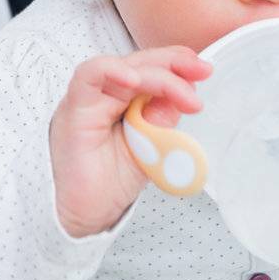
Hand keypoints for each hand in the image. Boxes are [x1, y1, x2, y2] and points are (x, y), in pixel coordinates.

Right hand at [49, 48, 210, 238]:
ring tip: (183, 92)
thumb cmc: (110, 184)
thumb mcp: (151, 149)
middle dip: (173, 63)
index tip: (204, 71)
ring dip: (155, 74)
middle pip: (139, 64)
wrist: (85, 215)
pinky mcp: (74, 109)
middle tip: (201, 72)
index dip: (177, 65)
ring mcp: (88, 99)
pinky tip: (134, 80)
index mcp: (123, 101)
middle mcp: (105, 95)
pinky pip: (88, 77)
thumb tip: (181, 97)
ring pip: (121, 67)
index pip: (151, 70)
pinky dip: (112, 71)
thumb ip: (162, 122)